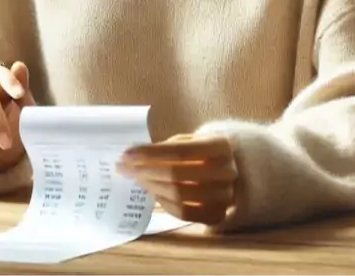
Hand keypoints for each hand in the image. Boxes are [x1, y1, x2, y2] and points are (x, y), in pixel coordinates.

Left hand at [116, 133, 237, 225]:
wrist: (231, 169)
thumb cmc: (201, 151)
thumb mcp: (190, 140)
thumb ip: (166, 147)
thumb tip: (133, 157)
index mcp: (220, 146)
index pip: (179, 151)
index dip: (150, 153)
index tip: (126, 153)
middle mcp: (227, 172)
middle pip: (176, 174)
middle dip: (144, 170)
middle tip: (123, 167)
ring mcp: (225, 196)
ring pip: (179, 195)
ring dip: (150, 186)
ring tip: (135, 178)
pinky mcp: (218, 214)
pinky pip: (184, 213)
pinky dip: (164, 203)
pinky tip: (151, 191)